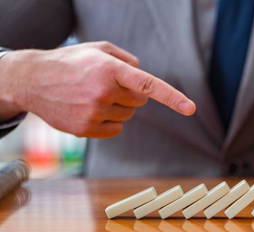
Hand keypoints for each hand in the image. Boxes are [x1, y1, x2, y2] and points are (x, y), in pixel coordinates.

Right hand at [0, 41, 195, 137]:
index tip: (191, 109)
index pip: (148, 86)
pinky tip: (91, 110)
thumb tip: (143, 74)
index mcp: (110, 70)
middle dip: (131, 94)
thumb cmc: (71, 62)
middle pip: (140, 102)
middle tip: (109, 86)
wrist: (33, 80)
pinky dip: (110, 122)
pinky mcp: (86, 129)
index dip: (172, 98)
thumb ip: (126, 60)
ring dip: (119, 107)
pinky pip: (116, 129)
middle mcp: (103, 92)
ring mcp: (94, 113)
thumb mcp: (97, 49)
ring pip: (128, 116)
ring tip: (94, 96)